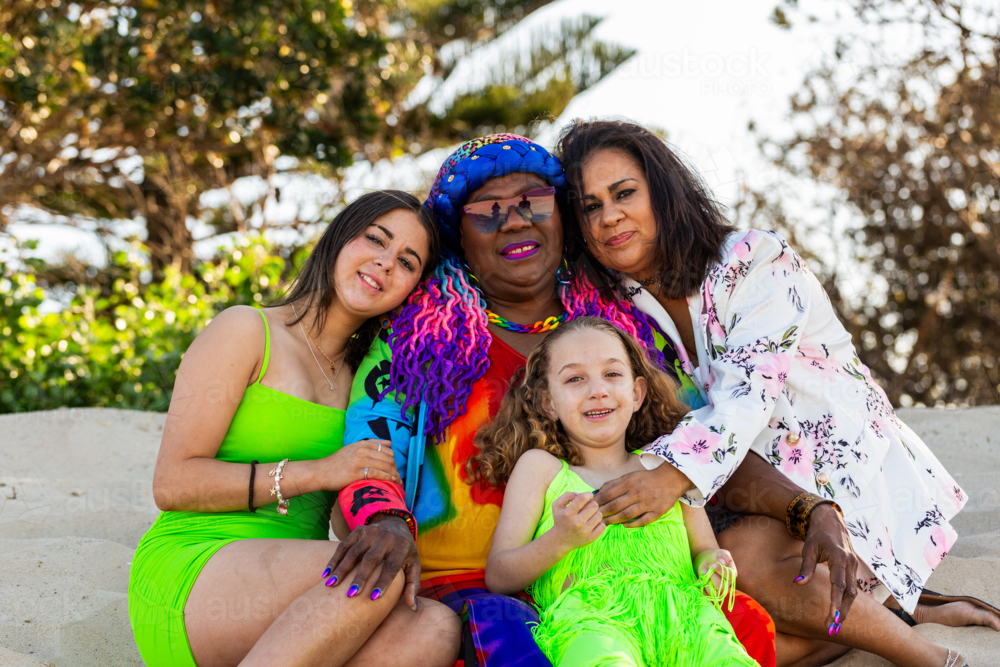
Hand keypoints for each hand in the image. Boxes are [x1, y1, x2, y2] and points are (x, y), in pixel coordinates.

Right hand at [322, 439, 399, 490]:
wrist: (321, 472)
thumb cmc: (337, 463)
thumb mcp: (353, 449)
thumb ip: (371, 444)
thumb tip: (389, 443)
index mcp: (362, 444)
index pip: (386, 450)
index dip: (393, 460)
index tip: (395, 469)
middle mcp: (362, 450)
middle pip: (388, 458)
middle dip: (396, 469)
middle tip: (399, 478)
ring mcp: (359, 460)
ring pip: (385, 466)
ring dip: (394, 475)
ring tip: (398, 482)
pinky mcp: (356, 472)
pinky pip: (377, 473)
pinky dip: (387, 477)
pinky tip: (391, 481)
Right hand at [322, 515, 420, 609]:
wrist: (395, 524)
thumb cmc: (404, 553)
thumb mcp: (413, 565)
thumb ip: (413, 585)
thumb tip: (412, 607)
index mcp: (401, 547)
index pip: (391, 566)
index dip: (383, 582)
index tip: (374, 598)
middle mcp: (386, 538)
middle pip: (371, 558)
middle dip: (360, 577)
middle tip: (350, 595)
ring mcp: (370, 532)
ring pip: (354, 552)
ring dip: (342, 569)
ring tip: (331, 585)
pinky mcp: (358, 530)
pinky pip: (344, 545)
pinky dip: (334, 559)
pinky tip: (326, 574)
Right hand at [550, 492, 604, 553]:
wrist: (560, 540)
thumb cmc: (560, 520)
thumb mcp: (557, 506)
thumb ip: (567, 495)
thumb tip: (580, 494)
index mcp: (568, 514)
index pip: (582, 498)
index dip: (588, 494)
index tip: (588, 496)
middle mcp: (577, 523)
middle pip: (594, 505)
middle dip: (591, 504)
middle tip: (587, 508)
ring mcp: (584, 531)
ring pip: (599, 515)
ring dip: (595, 514)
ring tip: (588, 516)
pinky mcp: (591, 538)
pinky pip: (602, 526)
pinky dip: (598, 524)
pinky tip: (591, 524)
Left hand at [593, 462, 692, 526]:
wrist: (671, 479)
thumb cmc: (646, 478)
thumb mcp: (629, 476)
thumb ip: (614, 484)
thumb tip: (598, 491)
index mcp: (629, 483)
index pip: (609, 494)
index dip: (598, 502)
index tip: (589, 507)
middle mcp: (637, 493)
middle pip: (616, 506)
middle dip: (603, 513)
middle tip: (593, 519)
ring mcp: (647, 503)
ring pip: (627, 514)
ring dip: (614, 521)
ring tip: (604, 524)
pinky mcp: (657, 512)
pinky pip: (643, 521)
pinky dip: (632, 524)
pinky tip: (624, 526)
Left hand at [694, 548, 736, 591]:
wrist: (709, 560)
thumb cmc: (718, 556)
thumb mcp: (722, 553)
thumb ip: (724, 556)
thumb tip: (722, 562)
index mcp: (732, 573)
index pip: (730, 576)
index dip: (721, 571)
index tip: (713, 564)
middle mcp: (726, 583)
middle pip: (721, 586)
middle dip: (712, 576)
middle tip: (709, 567)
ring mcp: (718, 588)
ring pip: (713, 592)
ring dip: (706, 582)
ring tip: (704, 572)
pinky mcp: (710, 590)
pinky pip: (706, 594)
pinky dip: (701, 588)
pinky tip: (699, 580)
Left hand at [795, 504, 858, 632]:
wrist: (831, 520)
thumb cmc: (817, 534)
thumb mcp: (808, 548)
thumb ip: (805, 567)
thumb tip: (798, 584)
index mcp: (840, 558)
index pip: (839, 584)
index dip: (836, 602)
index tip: (833, 617)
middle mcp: (850, 564)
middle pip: (849, 593)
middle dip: (842, 612)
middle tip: (832, 629)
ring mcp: (854, 566)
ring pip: (852, 593)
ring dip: (845, 609)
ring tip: (835, 625)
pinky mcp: (853, 569)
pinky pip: (852, 588)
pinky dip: (846, 601)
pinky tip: (840, 612)